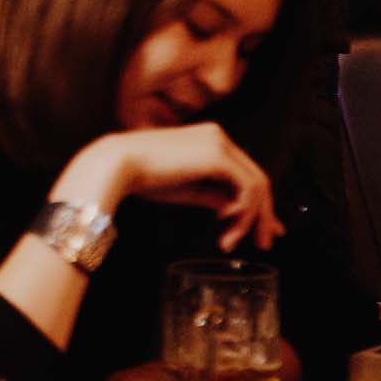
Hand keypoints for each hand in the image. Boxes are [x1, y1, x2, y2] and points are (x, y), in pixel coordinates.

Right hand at [63, 124, 282, 251]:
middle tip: (263, 243)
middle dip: (263, 215)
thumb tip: (236, 210)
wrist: (117, 163)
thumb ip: (214, 195)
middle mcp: (219, 137)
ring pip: (256, 185)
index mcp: (209, 140)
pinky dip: (244, 210)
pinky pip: (247, 187)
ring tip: (230, 240)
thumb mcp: (186, 189)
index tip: (262, 230)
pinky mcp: (218, 156)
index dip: (258, 204)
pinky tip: (227, 222)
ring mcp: (220, 144)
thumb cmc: (142, 175)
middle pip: (257, 179)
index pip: (245, 173)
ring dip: (250, 218)